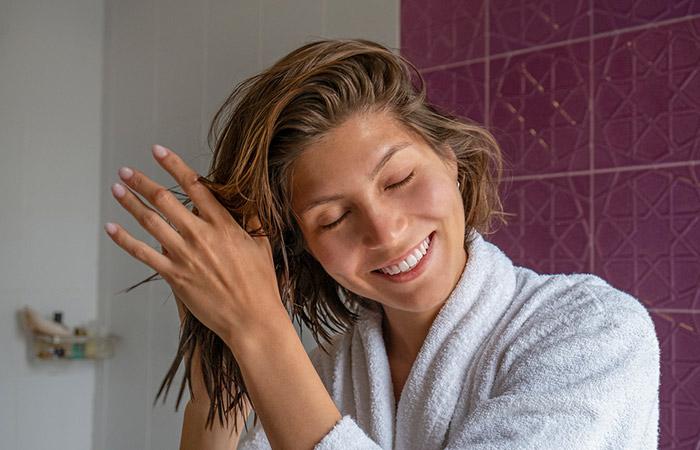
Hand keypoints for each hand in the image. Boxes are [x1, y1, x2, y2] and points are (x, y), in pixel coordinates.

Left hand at [104, 144, 285, 346]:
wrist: (251, 318)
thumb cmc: (261, 283)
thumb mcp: (261, 245)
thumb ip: (250, 219)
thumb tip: (245, 198)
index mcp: (223, 225)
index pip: (194, 187)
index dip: (174, 165)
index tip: (158, 151)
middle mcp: (201, 235)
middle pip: (165, 200)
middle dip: (142, 182)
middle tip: (126, 170)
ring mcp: (185, 255)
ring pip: (150, 222)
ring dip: (130, 203)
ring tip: (117, 189)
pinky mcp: (174, 276)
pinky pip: (143, 254)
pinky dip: (124, 240)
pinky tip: (111, 227)